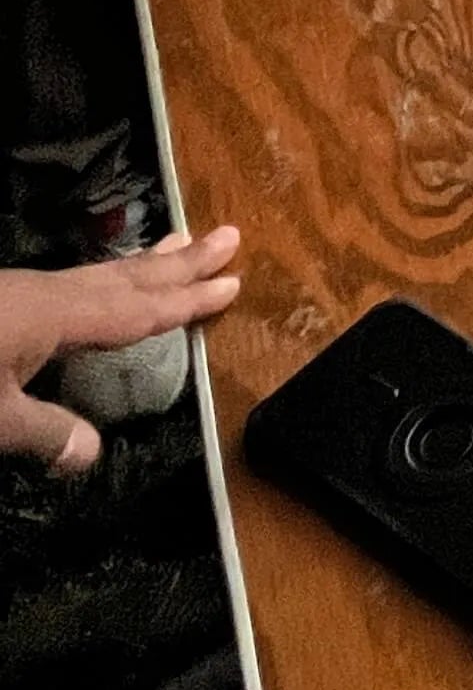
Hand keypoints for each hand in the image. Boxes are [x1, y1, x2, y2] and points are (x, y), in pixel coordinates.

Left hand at [0, 226, 240, 471]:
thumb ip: (41, 432)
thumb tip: (92, 452)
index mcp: (55, 317)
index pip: (135, 312)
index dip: (185, 302)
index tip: (233, 284)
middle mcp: (47, 294)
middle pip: (126, 277)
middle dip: (180, 263)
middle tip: (231, 236)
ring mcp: (24, 291)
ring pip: (99, 273)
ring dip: (146, 263)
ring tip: (183, 241)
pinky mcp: (5, 297)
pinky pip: (78, 279)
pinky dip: (108, 276)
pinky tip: (101, 285)